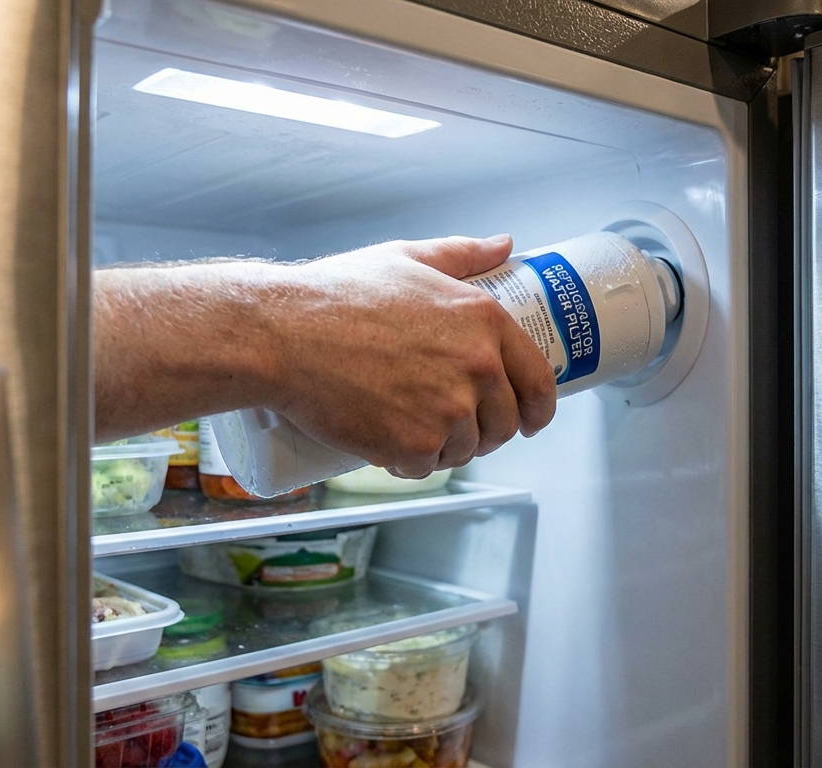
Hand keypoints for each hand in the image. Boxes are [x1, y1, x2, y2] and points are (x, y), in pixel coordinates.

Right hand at [263, 235, 556, 477]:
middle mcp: (477, 367)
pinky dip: (408, 463)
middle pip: (505, 424)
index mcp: (484, 321)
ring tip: (409, 425)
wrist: (283, 335)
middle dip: (485, 431)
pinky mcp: (416, 445)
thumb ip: (462, 254)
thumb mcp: (406, 259)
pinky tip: (387, 443)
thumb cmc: (337, 295)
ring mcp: (449, 410)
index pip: (538, 382)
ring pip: (466, 449)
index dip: (538, 409)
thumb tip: (504, 244)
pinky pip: (426, 468)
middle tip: (451, 424)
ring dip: (445, 448)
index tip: (530, 419)